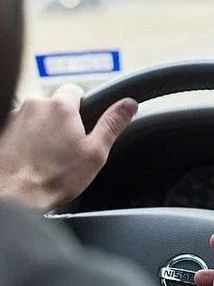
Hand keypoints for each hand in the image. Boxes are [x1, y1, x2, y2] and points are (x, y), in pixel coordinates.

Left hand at [0, 84, 137, 210]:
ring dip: (44, 130)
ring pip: (37, 116)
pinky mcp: (2, 130)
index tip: (83, 126)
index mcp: (61, 107)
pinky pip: (21, 128)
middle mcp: (35, 105)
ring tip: (48, 156)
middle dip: (63, 121)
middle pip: (55, 104)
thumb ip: (112, 124)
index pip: (75, 90)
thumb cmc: (56, 177)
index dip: (83, 108)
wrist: (14, 195)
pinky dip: (27, 139)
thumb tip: (129, 104)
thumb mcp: (96, 152)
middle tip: (69, 147)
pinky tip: (33, 159)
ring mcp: (14, 117)